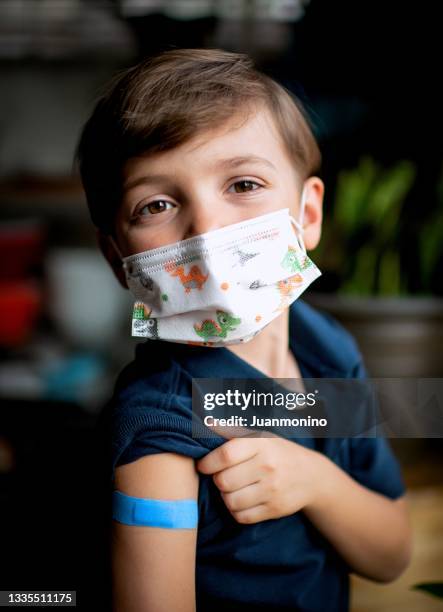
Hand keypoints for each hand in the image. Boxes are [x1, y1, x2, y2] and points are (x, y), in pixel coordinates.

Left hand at [196, 433, 324, 523]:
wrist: (311, 476)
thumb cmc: (277, 452)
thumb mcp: (259, 436)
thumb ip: (231, 431)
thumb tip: (206, 422)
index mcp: (261, 444)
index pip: (226, 455)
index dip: (208, 462)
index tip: (204, 465)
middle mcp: (267, 466)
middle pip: (224, 481)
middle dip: (217, 480)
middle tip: (222, 476)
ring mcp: (272, 490)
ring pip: (230, 501)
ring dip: (225, 496)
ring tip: (232, 488)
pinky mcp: (274, 509)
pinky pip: (242, 517)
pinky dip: (236, 510)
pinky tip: (241, 500)